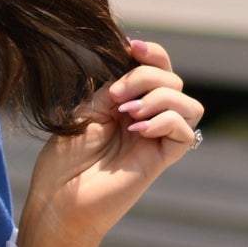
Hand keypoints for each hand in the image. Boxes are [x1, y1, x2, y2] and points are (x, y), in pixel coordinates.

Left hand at [21, 39, 204, 246]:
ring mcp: (156, 140)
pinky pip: (186, 131)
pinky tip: (136, 130)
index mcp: (127, 106)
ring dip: (160, 98)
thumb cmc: (64, 160)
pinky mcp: (162, 160)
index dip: (152, 54)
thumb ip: (115, 87)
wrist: (57, 200)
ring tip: (127, 114)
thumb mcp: (87, 111)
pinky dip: (165, 120)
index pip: (158, 70)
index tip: (130, 46)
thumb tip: (137, 63)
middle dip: (146, 77)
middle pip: (174, 82)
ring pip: (190, 104)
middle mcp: (147, 121)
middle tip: (115, 98)